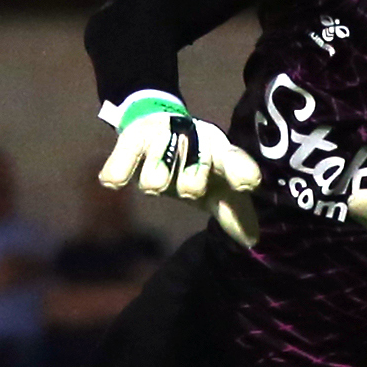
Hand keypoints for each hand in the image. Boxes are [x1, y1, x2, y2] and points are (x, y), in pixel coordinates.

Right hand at [96, 93, 259, 244]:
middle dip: (189, 186)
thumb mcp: (216, 187)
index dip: (240, 171)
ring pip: (157, 176)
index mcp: (220, 153)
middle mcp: (196, 140)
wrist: (160, 124)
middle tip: (186, 187)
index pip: (233, 161)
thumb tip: (251, 241)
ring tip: (155, 180)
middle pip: (193, 178)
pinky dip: (120, 170)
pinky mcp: (136, 135)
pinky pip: (126, 158)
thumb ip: (232, 212)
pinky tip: (115, 182)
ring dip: (155, 182)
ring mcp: (166, 136)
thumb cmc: (195, 164)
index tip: (246, 184)